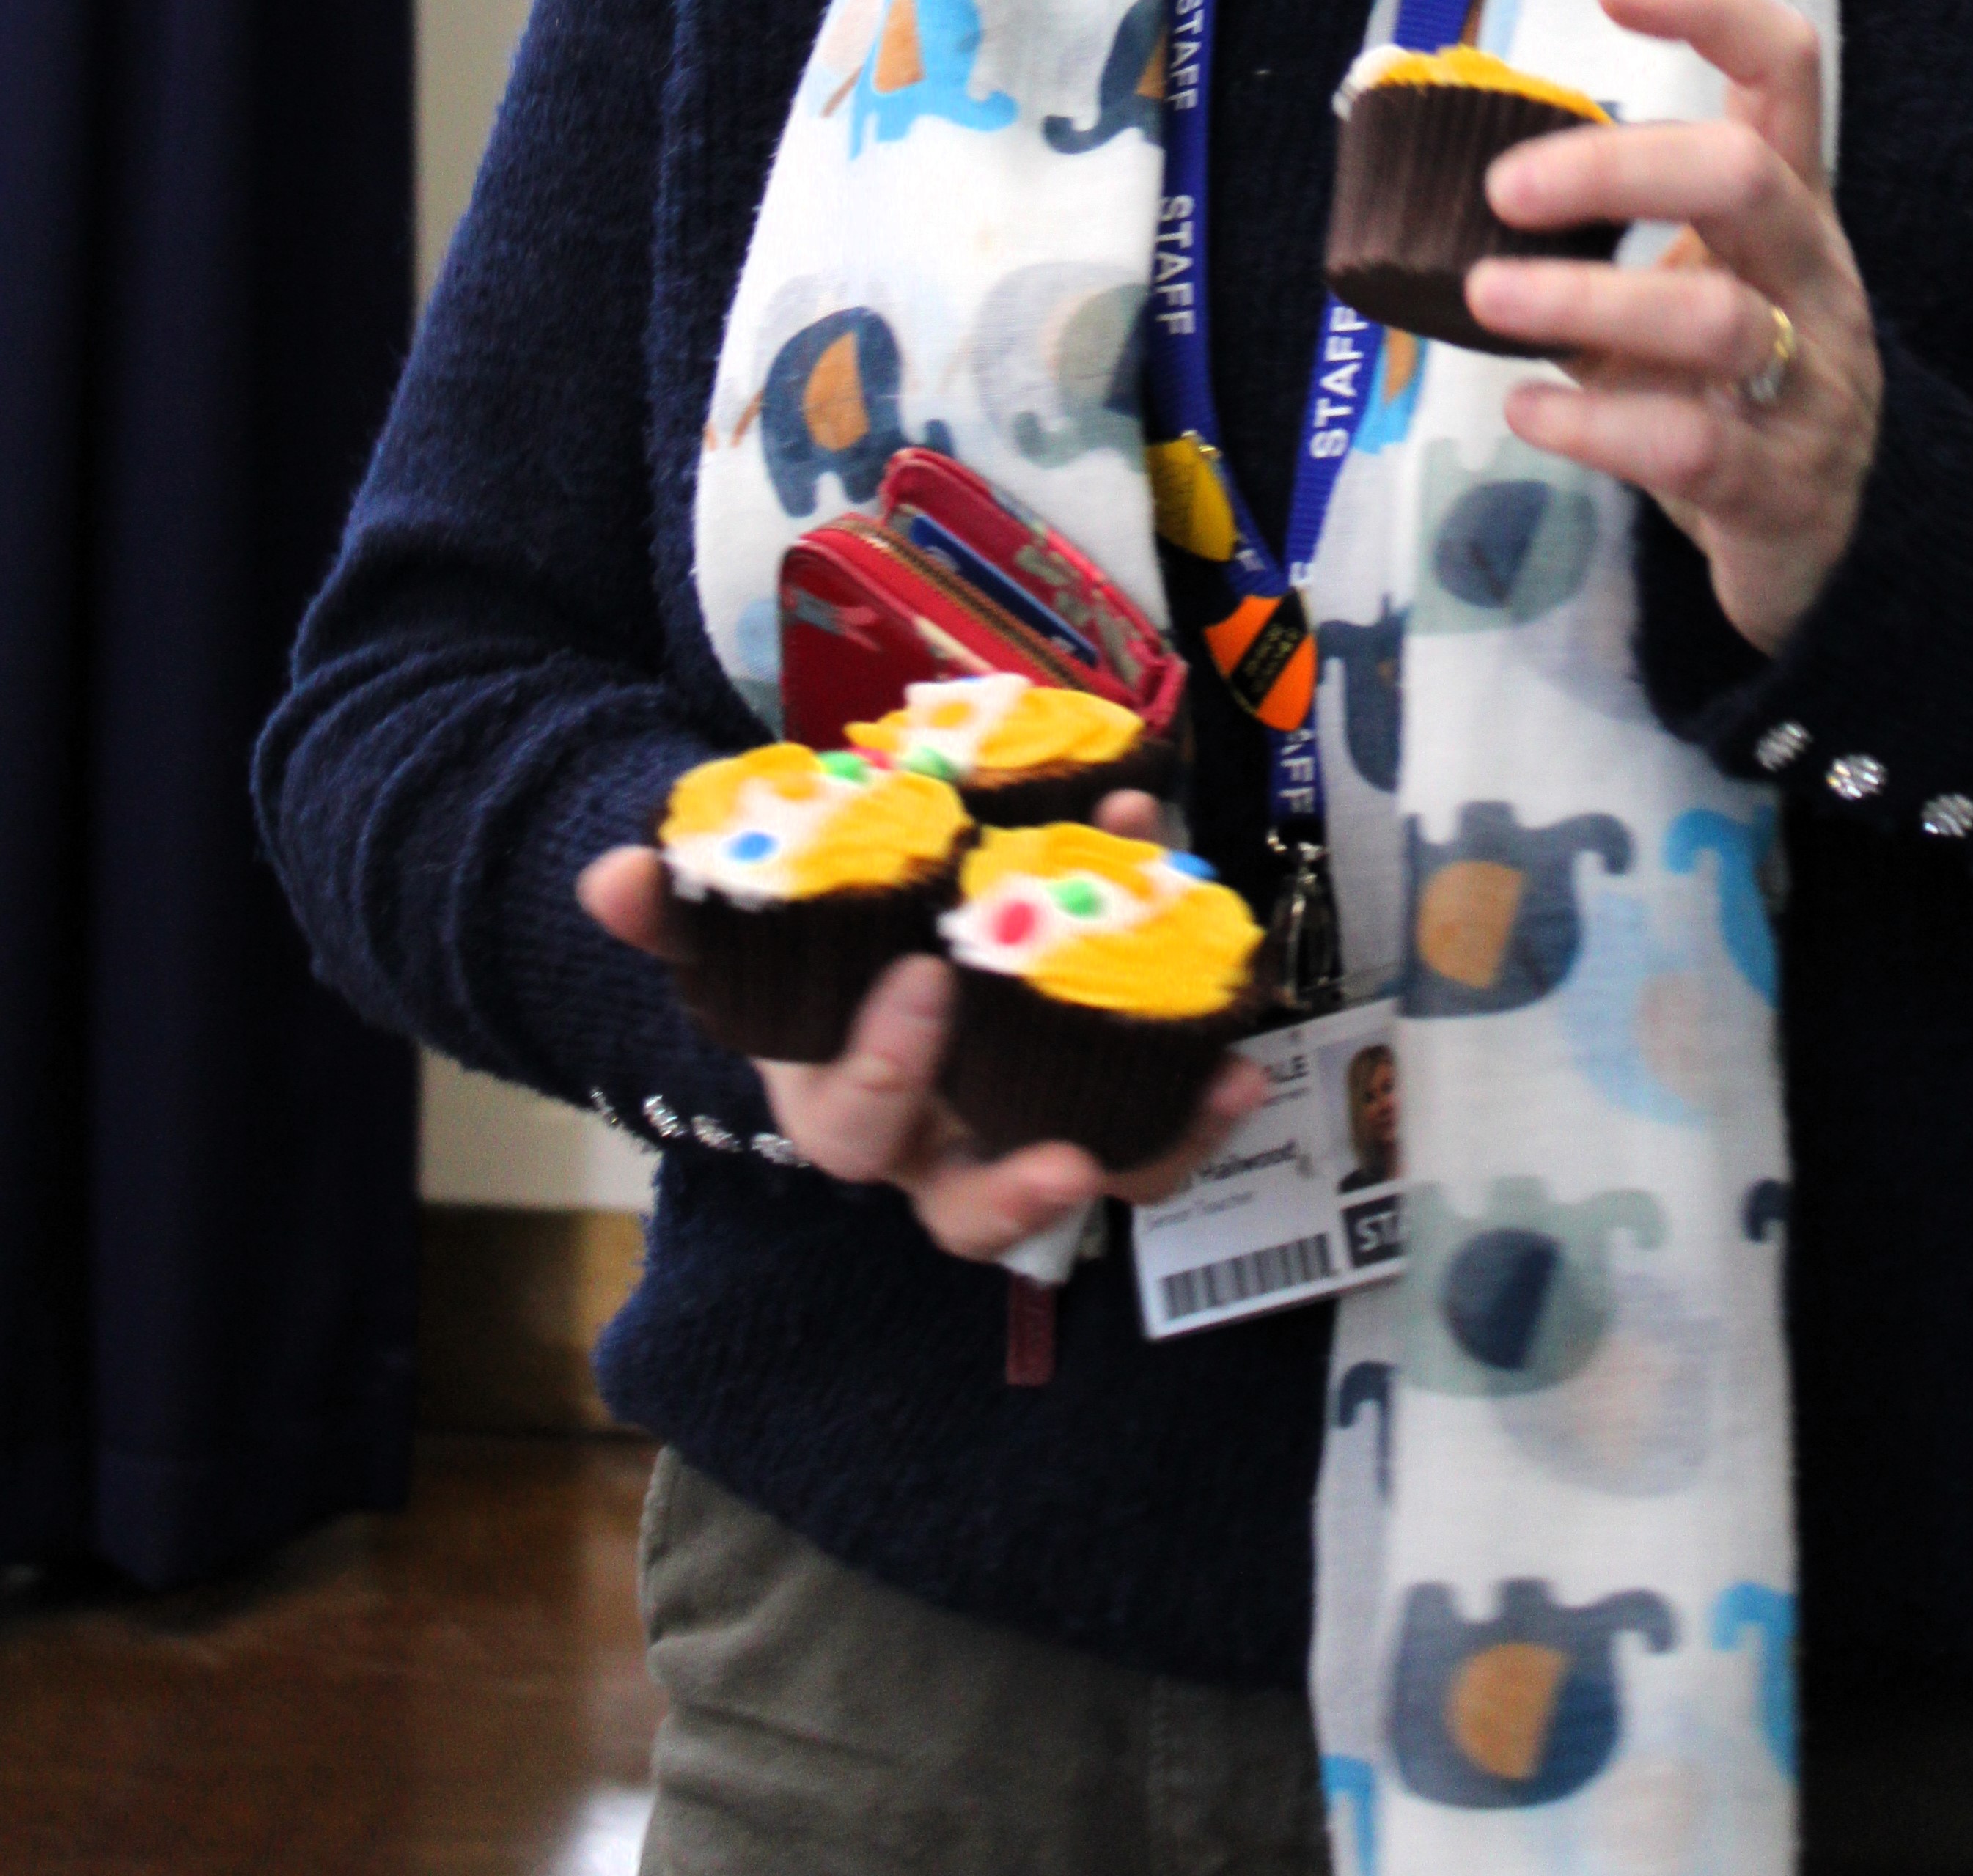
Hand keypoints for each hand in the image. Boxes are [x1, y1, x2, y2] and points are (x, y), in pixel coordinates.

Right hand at [578, 788, 1265, 1260]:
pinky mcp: (1089, 1102)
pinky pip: (1148, 1129)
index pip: (850, 1125)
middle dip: (1017, 1192)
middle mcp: (930, 1141)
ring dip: (1155, 1144)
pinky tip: (1242, 1057)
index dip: (884, 1067)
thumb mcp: (747, 929)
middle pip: (968, 1213)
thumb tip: (609, 879)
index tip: (926, 982)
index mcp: (840, 1099)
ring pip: (1084, 1179)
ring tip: (1218, 1090)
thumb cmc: (810, 952)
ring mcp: (1012, 1134)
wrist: (853, 966)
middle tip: (1069, 1154)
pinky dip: (1196, 1101)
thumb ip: (683, 909)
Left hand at [1465, 0, 1880, 658]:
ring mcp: (1811, 381)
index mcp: (1788, 203)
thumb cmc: (1728, 384)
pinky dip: (1594, 423)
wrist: (1829, 541)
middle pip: (1744, 175)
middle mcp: (1812, 275)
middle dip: (1618, 166)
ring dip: (1586, 300)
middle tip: (1504, 187)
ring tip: (1486, 296)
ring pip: (1714, 316)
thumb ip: (1592, 239)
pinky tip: (1527, 410)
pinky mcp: (1782, 486)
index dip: (1711, 10)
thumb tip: (1443, 181)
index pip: (1786, 69)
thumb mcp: (1676, 289)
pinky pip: (1691, 444)